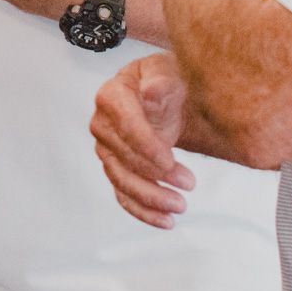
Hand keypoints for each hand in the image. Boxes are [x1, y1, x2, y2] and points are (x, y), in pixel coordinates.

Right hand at [91, 53, 196, 228]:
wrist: (160, 92)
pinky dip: (143, 212)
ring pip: (122, 181)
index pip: (124, 124)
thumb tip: (152, 92)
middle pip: (123, 157)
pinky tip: (166, 221)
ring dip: (151, 198)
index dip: (145, 145)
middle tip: (189, 183)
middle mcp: (102, 124)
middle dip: (156, 174)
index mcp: (112, 95)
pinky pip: (123, 195)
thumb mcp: (165, 69)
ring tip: (180, 206)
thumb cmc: (161, 79)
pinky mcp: (117, 168)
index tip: (168, 160)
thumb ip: (160, 79)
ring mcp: (107, 149)